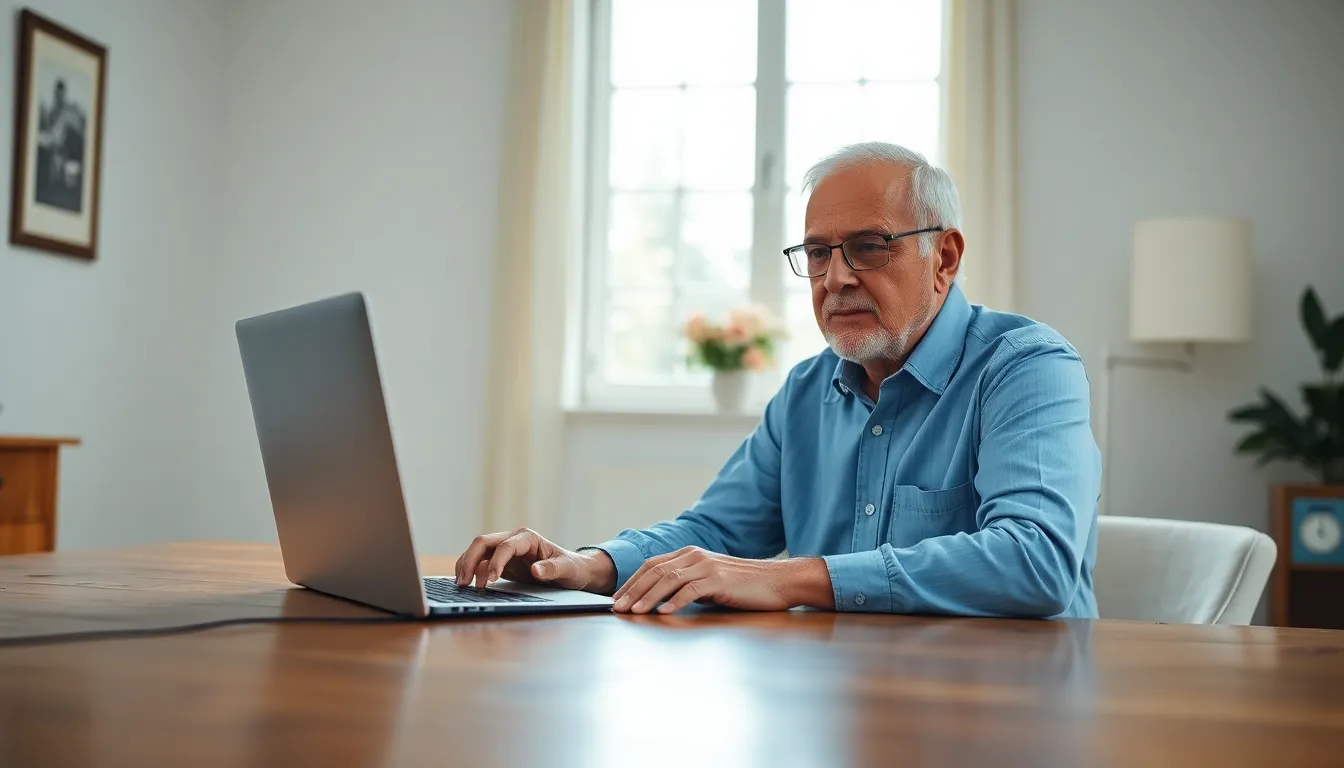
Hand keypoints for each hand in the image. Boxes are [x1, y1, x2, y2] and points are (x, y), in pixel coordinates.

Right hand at [453, 528, 616, 593]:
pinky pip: (479, 562)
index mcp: (528, 537)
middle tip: (463, 582)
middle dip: (470, 560)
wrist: (573, 571)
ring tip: (461, 585)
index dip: (495, 562)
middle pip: (483, 543)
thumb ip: (553, 569)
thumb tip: (536, 570)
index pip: (505, 546)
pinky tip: (466, 583)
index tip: (489, 580)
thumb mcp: (568, 570)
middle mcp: (514, 539)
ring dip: (466, 565)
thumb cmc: (572, 568)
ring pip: (477, 551)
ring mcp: (505, 550)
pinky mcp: (501, 561)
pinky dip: (470, 570)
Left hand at [611, 547, 832, 614]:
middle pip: (655, 571)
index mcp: (690, 554)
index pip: (653, 565)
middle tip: (618, 608)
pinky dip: (674, 602)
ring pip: (668, 580)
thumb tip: (663, 602)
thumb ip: (688, 586)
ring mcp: (707, 566)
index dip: (632, 581)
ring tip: (635, 612)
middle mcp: (695, 556)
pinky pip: (691, 590)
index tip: (617, 599)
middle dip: (633, 590)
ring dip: (648, 597)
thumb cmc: (743, 586)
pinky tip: (663, 613)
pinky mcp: (719, 580)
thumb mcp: (710, 582)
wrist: (777, 582)